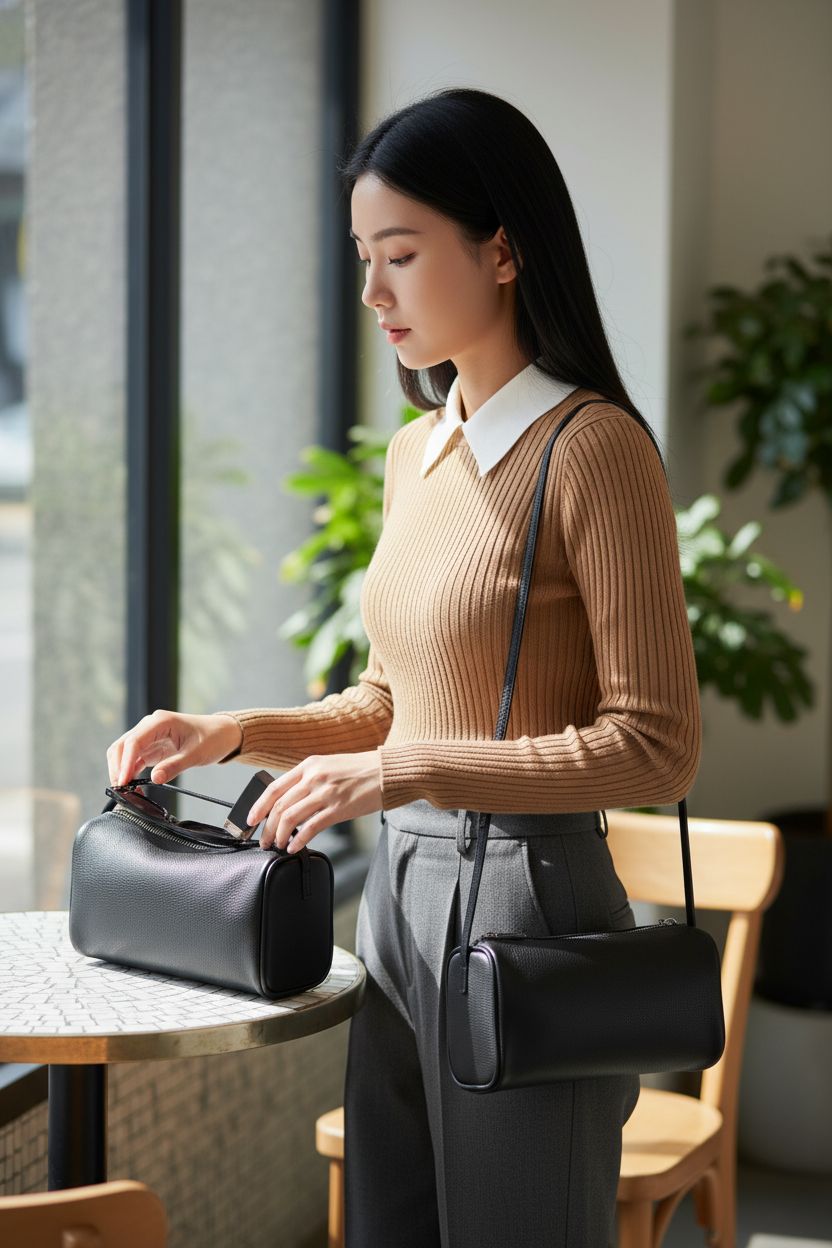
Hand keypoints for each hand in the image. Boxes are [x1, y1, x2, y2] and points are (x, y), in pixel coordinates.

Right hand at [107, 710, 242, 785]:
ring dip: (121, 771)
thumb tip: (155, 779)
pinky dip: (129, 773)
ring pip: (124, 753)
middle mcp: (150, 726)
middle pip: (122, 746)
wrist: (222, 733)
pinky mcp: (151, 747)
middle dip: (118, 768)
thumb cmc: (212, 737)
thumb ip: (175, 765)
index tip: (122, 781)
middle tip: (121, 790)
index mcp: (160, 722)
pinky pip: (133, 760)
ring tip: (126, 791)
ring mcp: (149, 737)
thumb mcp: (196, 754)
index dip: (125, 762)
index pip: (134, 741)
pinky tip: (133, 786)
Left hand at [251, 750, 382, 852]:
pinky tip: (296, 847)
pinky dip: (299, 840)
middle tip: (264, 839)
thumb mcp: (329, 765)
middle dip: (267, 827)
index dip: (258, 806)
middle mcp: (314, 777)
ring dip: (280, 835)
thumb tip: (290, 800)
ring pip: (290, 817)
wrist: (387, 771)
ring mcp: (326, 793)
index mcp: (309, 765)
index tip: (252, 819)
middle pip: (279, 806)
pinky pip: (311, 828)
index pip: (274, 788)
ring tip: (279, 845)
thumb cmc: (361, 769)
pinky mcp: (338, 809)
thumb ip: (309, 779)